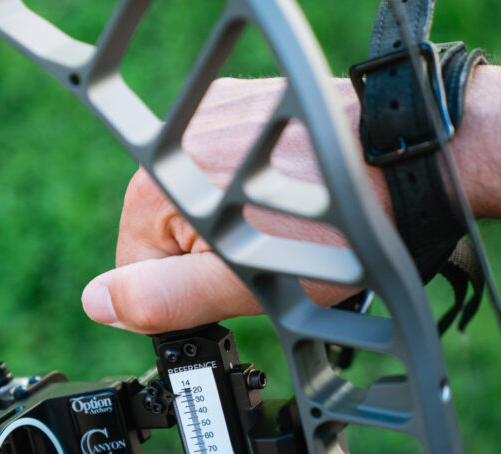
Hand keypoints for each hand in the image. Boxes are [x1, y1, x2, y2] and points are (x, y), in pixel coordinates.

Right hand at [81, 77, 367, 334]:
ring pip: (198, 204)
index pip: (135, 274)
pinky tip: (287, 196)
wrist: (402, 165)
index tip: (234, 286)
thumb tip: (98, 301)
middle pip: (166, 236)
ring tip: (284, 226)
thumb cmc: (331, 235)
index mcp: (153, 190)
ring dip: (232, 224)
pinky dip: (249, 189)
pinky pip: (224, 169)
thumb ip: (162, 298)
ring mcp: (209, 116)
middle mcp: (172, 144)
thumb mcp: (241, 285)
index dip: (183, 297)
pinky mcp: (243, 104)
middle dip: (211, 259)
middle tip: (267, 259)